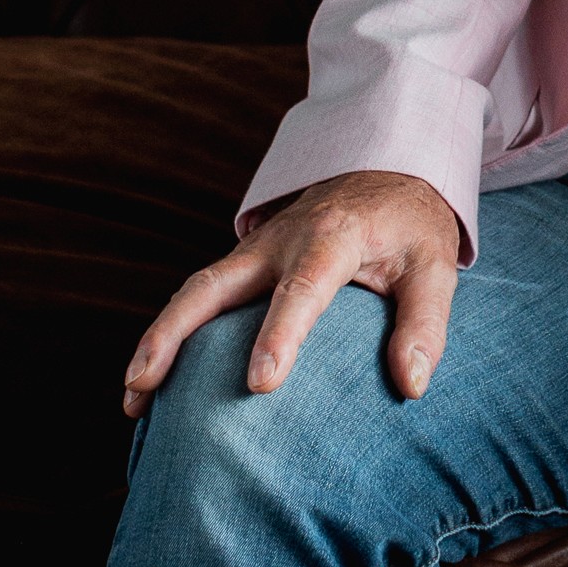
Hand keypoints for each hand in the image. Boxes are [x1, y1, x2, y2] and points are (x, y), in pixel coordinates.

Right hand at [120, 170, 461, 417]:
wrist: (386, 169)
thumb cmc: (408, 226)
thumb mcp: (435, 264)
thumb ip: (425, 323)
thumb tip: (411, 386)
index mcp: (333, 236)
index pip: (303, 287)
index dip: (280, 334)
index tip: (260, 383)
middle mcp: (280, 240)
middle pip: (215, 284)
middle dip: (175, 333)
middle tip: (144, 384)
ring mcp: (254, 250)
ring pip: (195, 291)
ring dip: (158, 339)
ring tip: (132, 397)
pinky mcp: (243, 263)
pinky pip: (201, 297)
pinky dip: (172, 335)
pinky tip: (152, 383)